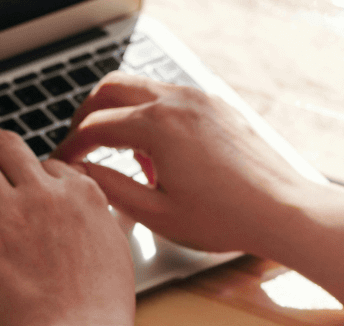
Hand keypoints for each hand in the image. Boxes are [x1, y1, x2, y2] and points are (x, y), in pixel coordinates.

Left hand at [0, 126, 135, 325]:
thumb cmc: (102, 308)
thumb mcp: (117, 250)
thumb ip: (104, 222)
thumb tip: (106, 213)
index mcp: (82, 194)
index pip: (50, 164)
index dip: (35, 173)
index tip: (26, 183)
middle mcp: (46, 194)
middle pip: (7, 147)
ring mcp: (12, 216)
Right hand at [51, 73, 322, 257]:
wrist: (282, 210)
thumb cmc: (226, 219)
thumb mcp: (156, 213)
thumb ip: (110, 188)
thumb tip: (80, 173)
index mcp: (156, 125)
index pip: (94, 125)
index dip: (71, 145)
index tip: (61, 162)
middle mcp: (176, 101)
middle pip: (110, 89)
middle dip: (87, 115)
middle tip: (79, 144)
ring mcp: (199, 99)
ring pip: (141, 88)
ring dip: (120, 113)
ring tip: (124, 157)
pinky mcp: (217, 106)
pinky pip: (170, 98)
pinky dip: (151, 116)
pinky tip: (160, 156)